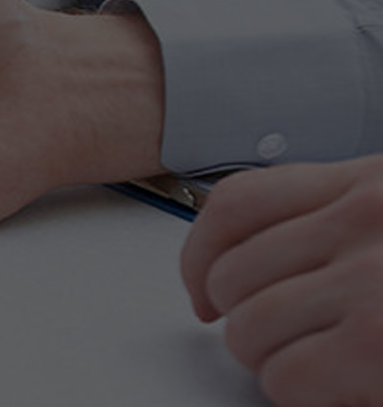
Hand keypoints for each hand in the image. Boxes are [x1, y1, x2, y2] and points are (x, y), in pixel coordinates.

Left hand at [180, 156, 382, 405]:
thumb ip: (333, 225)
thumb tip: (246, 261)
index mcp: (373, 183)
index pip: (239, 201)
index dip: (201, 253)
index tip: (202, 285)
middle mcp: (368, 218)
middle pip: (231, 274)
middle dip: (247, 318)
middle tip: (294, 338)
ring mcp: (370, 279)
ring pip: (247, 327)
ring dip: (278, 358)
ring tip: (329, 361)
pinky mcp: (373, 343)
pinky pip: (283, 374)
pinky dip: (304, 393)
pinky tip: (345, 385)